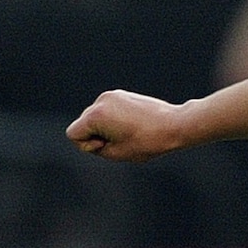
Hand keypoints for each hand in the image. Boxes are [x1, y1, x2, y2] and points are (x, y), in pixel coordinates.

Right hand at [66, 89, 183, 162]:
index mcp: (96, 115)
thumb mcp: (115, 153)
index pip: (73, 134)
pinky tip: (134, 125)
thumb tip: (90, 137)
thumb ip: (95, 146)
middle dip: (97, 135)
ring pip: (95, 118)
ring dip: (106, 128)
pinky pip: (107, 111)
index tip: (108, 145)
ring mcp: (111, 95)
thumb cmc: (147, 142)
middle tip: (123, 139)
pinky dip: (114, 120)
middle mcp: (101, 101)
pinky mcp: (121, 95)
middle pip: (83, 124)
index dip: (88, 145)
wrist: (174, 125)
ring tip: (130, 132)